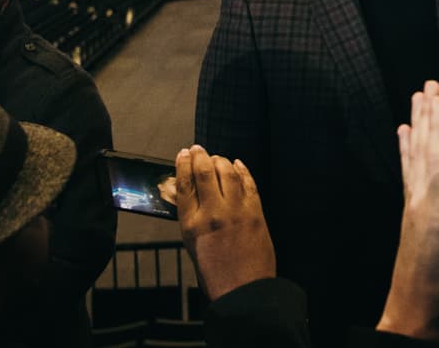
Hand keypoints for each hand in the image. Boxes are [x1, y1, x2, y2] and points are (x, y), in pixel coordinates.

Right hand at [175, 145, 276, 299]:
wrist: (243, 290)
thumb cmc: (214, 272)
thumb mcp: (192, 244)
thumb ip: (191, 217)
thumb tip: (188, 193)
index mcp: (191, 224)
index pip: (184, 184)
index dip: (183, 164)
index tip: (183, 154)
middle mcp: (213, 213)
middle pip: (205, 172)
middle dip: (200, 155)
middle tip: (198, 149)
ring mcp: (237, 211)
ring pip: (228, 172)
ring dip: (221, 160)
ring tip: (216, 157)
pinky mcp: (256, 212)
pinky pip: (248, 183)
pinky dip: (242, 171)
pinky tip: (237, 165)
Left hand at [377, 81, 438, 341]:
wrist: (413, 313)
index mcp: (438, 206)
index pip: (438, 154)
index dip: (438, 123)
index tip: (438, 96)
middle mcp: (420, 199)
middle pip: (422, 148)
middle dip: (425, 114)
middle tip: (427, 85)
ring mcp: (411, 206)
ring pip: (412, 158)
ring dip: (415, 127)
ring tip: (414, 101)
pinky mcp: (409, 215)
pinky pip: (408, 173)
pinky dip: (407, 153)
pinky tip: (405, 139)